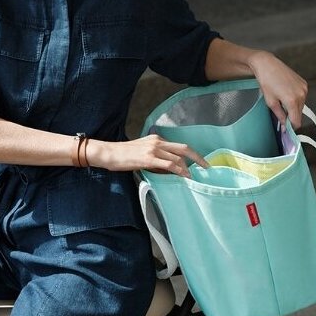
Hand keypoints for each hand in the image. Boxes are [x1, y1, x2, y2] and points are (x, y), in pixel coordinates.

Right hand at [88, 135, 208, 176]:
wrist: (109, 153)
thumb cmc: (123, 156)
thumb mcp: (142, 153)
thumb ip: (156, 159)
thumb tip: (168, 170)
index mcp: (156, 139)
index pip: (177, 146)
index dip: (190, 154)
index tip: (199, 162)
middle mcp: (157, 141)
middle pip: (183, 148)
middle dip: (197, 157)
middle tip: (206, 166)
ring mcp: (153, 149)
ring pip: (178, 157)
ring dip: (188, 167)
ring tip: (194, 176)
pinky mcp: (148, 158)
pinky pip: (169, 164)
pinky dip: (179, 170)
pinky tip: (184, 176)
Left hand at [249, 51, 307, 129]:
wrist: (267, 64)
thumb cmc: (266, 82)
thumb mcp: (270, 102)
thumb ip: (280, 115)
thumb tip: (285, 125)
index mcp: (292, 100)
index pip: (296, 121)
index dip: (291, 126)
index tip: (285, 128)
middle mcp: (301, 94)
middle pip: (299, 114)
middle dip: (291, 116)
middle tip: (281, 113)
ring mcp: (304, 88)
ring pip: (301, 106)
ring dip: (293, 107)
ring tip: (282, 99)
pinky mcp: (304, 83)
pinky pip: (302, 97)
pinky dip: (296, 99)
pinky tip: (286, 93)